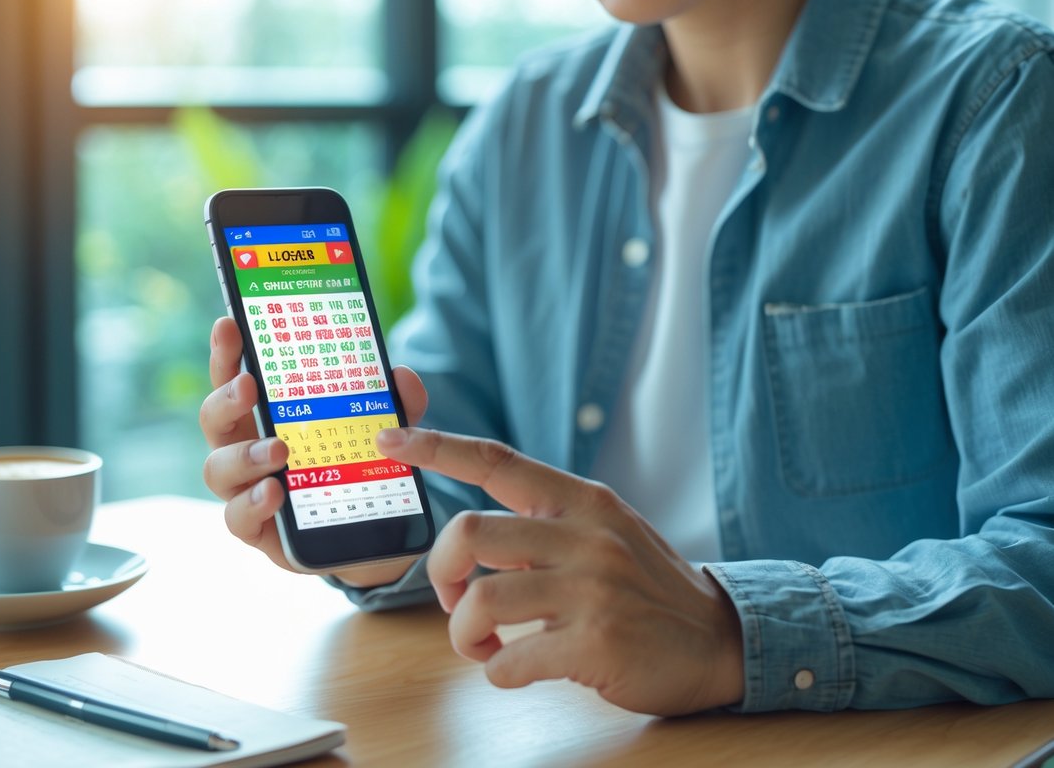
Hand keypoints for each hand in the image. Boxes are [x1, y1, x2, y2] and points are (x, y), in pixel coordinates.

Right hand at [200, 317, 427, 586]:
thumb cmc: (359, 469)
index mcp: (266, 414)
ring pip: (217, 469)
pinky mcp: (257, 529)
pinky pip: (237, 518)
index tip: (229, 324)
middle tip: (249, 386)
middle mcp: (245, 447)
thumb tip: (402, 376)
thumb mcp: (387, 432)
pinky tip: (274, 492)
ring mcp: (246, 489)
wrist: (372, 534)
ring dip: (244, 456)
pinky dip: (253, 504)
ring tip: (279, 451)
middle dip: (226, 398)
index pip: (237, 376)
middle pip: (213, 418)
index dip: (227, 351)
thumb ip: (397, 405)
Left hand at [375, 426, 744, 716]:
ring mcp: (591, 589)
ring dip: (463, 634)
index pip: (497, 460)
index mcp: (582, 501)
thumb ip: (547, 522)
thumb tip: (470, 536)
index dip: (437, 447)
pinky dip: (497, 672)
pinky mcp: (596, 643)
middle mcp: (585, 536)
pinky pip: (510, 660)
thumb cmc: (648, 588)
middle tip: (452, 599)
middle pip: (469, 533)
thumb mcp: (606, 531)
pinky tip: (515, 670)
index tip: (389, 439)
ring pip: (479, 601)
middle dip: (439, 573)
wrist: (721, 640)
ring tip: (482, 646)